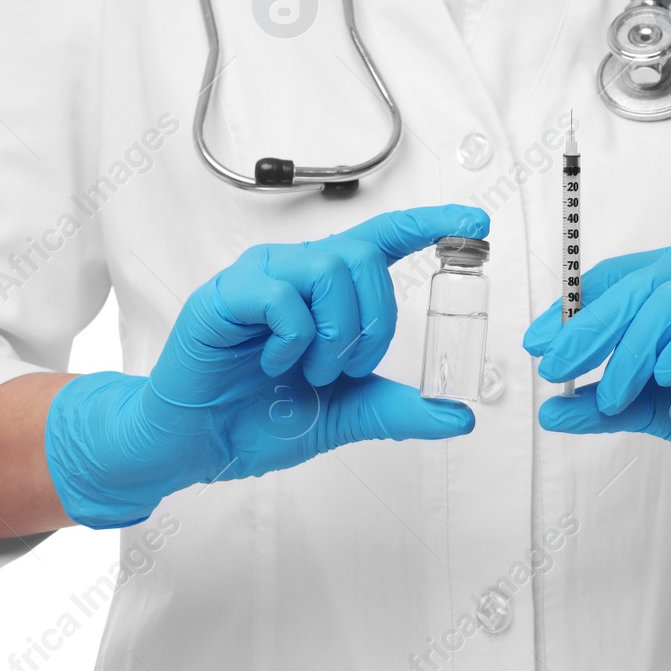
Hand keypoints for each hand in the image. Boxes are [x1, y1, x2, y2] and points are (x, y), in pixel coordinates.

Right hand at [46, 205, 488, 527]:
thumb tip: (457, 414)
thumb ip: (397, 409)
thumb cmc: (257, 417)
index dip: (430, 225)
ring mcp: (260, 277)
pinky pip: (283, 296)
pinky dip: (293, 340)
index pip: (384, 239)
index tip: (474, 226)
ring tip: (308, 370)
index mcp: (325, 289)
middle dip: (373, 321)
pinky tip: (274, 363)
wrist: (196, 444)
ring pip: (330, 270)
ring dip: (335, 334)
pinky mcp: (226, 295)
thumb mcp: (344, 414)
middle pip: (364, 257)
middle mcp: (295, 269)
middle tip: (347, 367)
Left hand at [523, 242, 670, 502]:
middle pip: (633, 286)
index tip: (535, 345)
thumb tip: (552, 408)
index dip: (569, 311)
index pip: (611, 281)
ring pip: (669, 296)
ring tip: (614, 395)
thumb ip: (611, 407)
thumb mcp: (663, 412)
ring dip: (632, 348)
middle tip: (558, 369)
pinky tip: (667, 374)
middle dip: (587, 330)